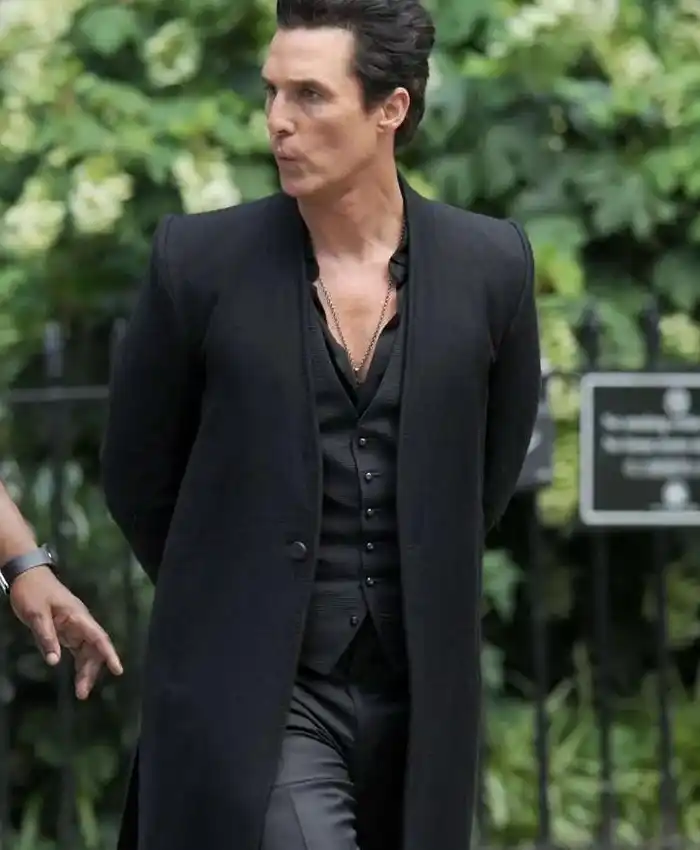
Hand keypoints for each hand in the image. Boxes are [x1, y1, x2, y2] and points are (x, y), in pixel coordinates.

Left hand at [10, 566, 123, 699]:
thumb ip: (46, 637)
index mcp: (77, 616)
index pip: (98, 637)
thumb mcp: (36, 614)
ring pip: (87, 652)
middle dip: (92, 671)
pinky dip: (78, 664)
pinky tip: (77, 677)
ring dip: (86, 671)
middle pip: (94, 649)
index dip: (109, 654)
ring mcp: (74, 626)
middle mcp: (80, 622)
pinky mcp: (66, 630)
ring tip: (81, 692)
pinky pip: (77, 650)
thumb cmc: (32, 591)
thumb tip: (55, 661)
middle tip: (82, 694)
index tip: (118, 670)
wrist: (27, 575)